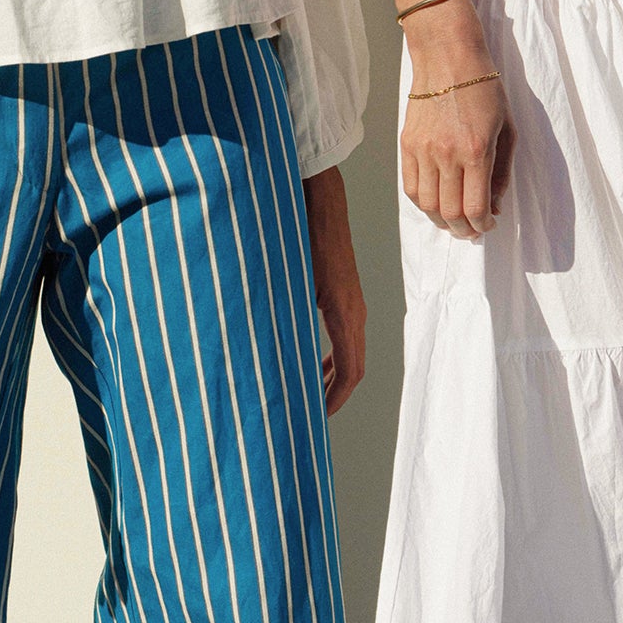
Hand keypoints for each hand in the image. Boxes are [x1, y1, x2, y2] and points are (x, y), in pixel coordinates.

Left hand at [302, 165, 366, 415]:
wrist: (321, 206)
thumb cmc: (301, 240)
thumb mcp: (289, 283)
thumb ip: (282, 319)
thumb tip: (268, 356)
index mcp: (343, 314)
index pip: (350, 371)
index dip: (335, 399)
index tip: (318, 417)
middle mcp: (354, 312)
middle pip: (354, 367)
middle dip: (335, 394)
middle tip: (312, 415)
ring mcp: (353, 304)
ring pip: (352, 352)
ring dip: (335, 377)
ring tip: (313, 395)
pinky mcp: (346, 296)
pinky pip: (347, 336)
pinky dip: (335, 356)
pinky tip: (315, 362)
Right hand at [402, 5, 515, 239]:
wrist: (448, 57)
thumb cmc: (484, 89)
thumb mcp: (507, 129)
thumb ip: (502, 172)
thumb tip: (496, 205)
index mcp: (477, 151)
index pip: (476, 207)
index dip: (483, 224)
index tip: (489, 225)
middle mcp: (447, 154)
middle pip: (450, 212)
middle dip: (464, 229)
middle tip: (472, 231)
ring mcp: (423, 150)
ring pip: (427, 205)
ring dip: (441, 221)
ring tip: (453, 221)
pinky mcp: (407, 144)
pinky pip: (410, 187)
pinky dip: (422, 203)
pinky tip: (434, 204)